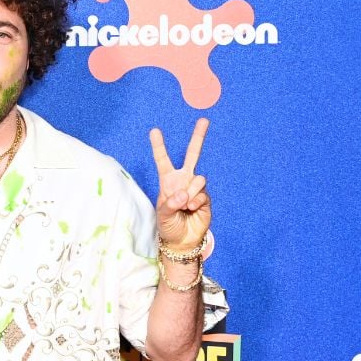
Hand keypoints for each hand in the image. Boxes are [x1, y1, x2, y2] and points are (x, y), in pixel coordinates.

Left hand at [149, 117, 210, 249]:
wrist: (182, 240)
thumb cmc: (168, 225)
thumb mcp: (162, 214)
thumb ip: (170, 203)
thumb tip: (184, 194)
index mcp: (168, 180)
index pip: (163, 160)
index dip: (159, 146)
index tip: (154, 131)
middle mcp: (183, 180)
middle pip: (192, 154)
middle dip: (198, 137)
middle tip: (204, 120)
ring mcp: (196, 188)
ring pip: (198, 179)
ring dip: (189, 193)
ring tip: (184, 206)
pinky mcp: (206, 197)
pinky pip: (202, 194)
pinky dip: (195, 203)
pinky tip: (191, 210)